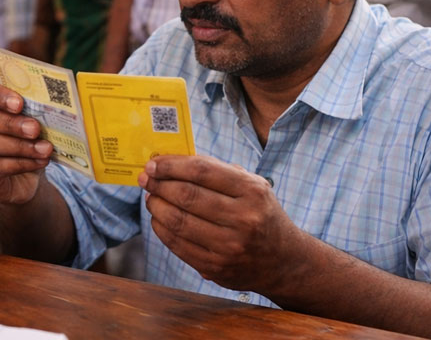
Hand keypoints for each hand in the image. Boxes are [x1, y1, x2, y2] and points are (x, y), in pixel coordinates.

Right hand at [0, 81, 52, 204]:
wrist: (24, 179)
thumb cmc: (28, 143)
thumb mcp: (33, 125)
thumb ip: (37, 113)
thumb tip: (55, 108)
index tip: (19, 103)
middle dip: (12, 124)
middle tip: (35, 129)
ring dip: (20, 146)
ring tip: (44, 149)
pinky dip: (20, 164)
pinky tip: (39, 162)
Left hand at [138, 155, 309, 293]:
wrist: (284, 261)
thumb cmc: (260, 214)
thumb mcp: (252, 186)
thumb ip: (217, 171)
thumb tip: (170, 162)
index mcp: (252, 191)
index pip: (202, 171)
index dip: (171, 165)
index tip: (153, 164)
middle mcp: (244, 219)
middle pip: (187, 195)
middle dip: (159, 185)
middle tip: (146, 179)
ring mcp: (230, 246)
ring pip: (178, 221)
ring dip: (156, 206)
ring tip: (151, 198)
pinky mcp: (216, 267)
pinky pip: (178, 245)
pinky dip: (161, 229)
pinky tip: (158, 219)